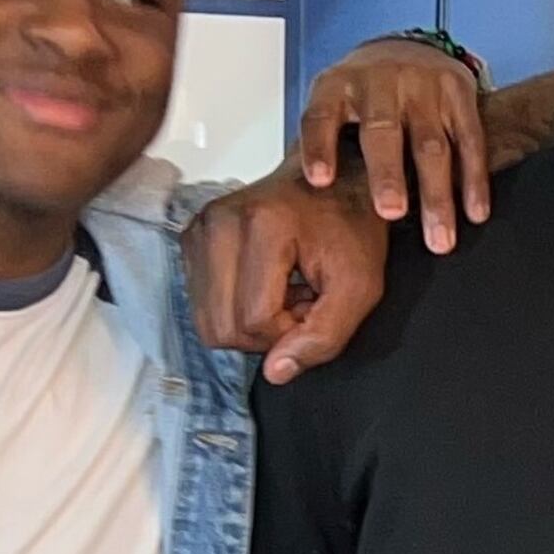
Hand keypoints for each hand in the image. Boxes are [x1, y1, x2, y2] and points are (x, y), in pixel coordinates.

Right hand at [184, 171, 391, 383]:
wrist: (336, 180)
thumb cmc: (353, 227)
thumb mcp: (361, 287)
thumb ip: (325, 335)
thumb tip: (275, 373)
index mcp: (262, 227)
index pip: (254, 321)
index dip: (289, 334)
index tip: (316, 307)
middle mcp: (219, 224)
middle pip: (221, 328)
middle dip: (266, 333)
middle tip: (301, 303)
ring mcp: (200, 229)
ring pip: (207, 323)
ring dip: (249, 323)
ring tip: (285, 293)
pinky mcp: (192, 238)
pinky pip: (202, 304)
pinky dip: (235, 307)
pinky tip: (266, 286)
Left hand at [297, 37, 495, 251]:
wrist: (409, 49)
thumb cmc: (364, 93)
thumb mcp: (333, 103)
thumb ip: (323, 143)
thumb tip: (308, 204)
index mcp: (337, 86)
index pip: (321, 115)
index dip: (319, 147)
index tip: (320, 180)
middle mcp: (380, 81)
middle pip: (384, 130)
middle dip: (388, 173)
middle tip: (391, 212)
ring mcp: (423, 86)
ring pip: (431, 145)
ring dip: (437, 193)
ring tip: (439, 238)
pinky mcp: (458, 93)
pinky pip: (469, 140)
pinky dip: (474, 179)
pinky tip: (474, 212)